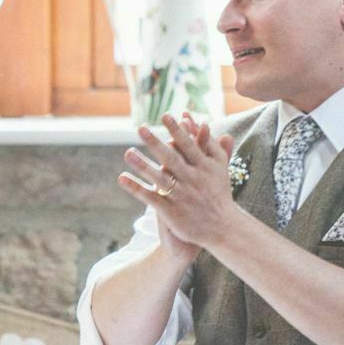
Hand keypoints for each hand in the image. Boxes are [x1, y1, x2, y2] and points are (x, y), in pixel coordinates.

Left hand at [117, 112, 238, 251]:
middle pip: (171, 159)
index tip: (165, 116)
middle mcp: (192, 181)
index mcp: (204, 168)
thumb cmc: (218, 193)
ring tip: (128, 153)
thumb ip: (212, 145)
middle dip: (156, 143)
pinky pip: (151, 198)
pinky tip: (122, 178)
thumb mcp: (219, 168)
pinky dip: (136, 188)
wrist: (221, 228)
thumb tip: (204, 123)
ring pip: (160, 179)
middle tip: (140, 128)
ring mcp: (181, 197)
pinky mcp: (171, 212)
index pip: (188, 146)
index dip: (177, 130)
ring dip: (143, 165)